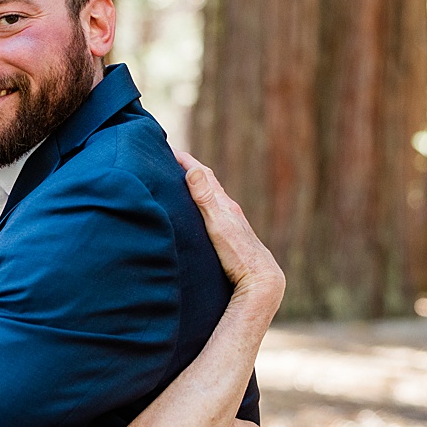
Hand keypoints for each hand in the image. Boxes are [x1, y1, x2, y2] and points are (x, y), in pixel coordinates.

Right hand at [173, 148, 282, 309]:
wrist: (260, 279)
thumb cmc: (238, 253)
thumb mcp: (217, 224)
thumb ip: (205, 198)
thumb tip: (193, 169)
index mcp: (223, 204)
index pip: (202, 175)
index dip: (185, 160)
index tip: (166, 148)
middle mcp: (228, 210)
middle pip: (207, 183)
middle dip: (188, 170)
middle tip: (168, 160)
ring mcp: (230, 223)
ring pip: (210, 198)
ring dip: (195, 187)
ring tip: (179, 181)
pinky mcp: (229, 237)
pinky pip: (212, 212)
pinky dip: (200, 204)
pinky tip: (197, 213)